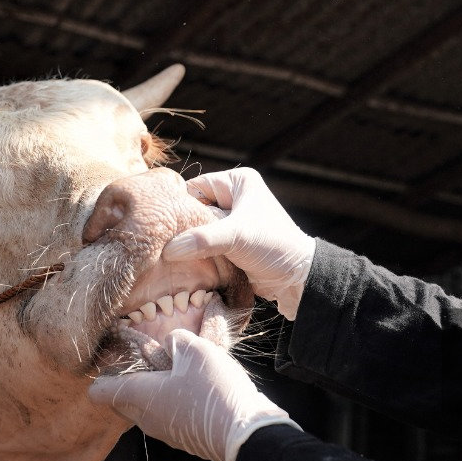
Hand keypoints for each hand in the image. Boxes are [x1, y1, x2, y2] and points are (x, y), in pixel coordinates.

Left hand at [87, 330, 298, 460]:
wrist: (245, 432)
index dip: (104, 373)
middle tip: (150, 360)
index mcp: (139, 396)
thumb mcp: (195, 350)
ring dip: (154, 390)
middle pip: (121, 401)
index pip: (100, 391)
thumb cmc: (213, 388)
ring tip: (179, 370)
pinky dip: (171, 402)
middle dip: (129, 380)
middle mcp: (145, 418)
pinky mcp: (183, 438)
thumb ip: (176, 341)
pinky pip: (166, 416)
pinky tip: (195, 387)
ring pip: (145, 409)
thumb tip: (171, 344)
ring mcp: (164, 432)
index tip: (117, 359)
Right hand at [163, 168, 316, 318]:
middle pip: (194, 210)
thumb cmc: (274, 246)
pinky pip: (204, 245)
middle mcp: (234, 198)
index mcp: (237, 182)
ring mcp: (232, 222)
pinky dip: (197, 254)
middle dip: (183, 228)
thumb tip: (168, 249)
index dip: (180, 206)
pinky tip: (186, 265)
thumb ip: (201, 240)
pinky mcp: (231, 243)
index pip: (195, 188)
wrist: (297, 279)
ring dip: (189, 244)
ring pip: (197, 230)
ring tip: (175, 257)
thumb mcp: (236, 237)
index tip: (164, 226)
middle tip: (166, 244)